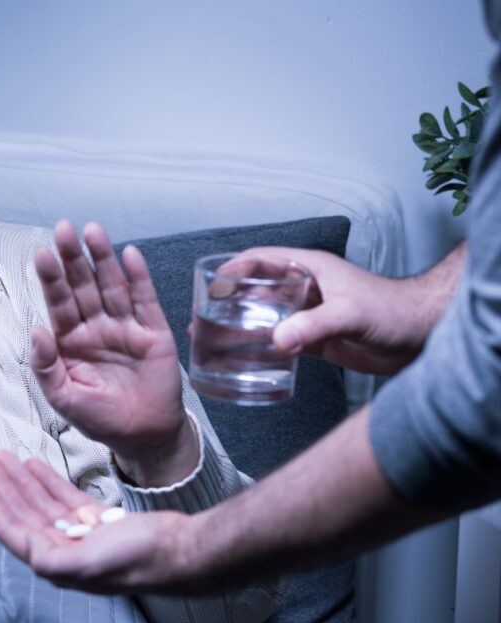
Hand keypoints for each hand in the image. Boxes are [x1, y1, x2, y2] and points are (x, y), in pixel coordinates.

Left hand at [0, 452, 197, 594]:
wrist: (181, 551)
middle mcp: (64, 549)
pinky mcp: (97, 521)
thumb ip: (53, 559)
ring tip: (2, 457)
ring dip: (20, 479)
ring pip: (40, 502)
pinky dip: (48, 480)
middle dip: (2, 486)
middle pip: (22, 512)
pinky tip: (34, 464)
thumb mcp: (91, 563)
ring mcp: (80, 534)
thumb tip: (25, 545)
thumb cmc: (141, 560)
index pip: (13, 531)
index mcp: (57, 563)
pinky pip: (63, 497)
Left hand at [34, 220, 195, 484]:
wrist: (143, 437)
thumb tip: (36, 329)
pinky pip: (145, 300)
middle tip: (64, 229)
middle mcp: (96, 327)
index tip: (42, 253)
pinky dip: (138, 277)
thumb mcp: (63, 398)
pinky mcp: (153, 331)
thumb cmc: (99, 418)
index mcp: (70, 340)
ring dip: (103, 258)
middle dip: (73, 258)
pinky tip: (129, 254)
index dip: (51, 278)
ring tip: (93, 231)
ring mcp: (125, 326)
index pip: (58, 302)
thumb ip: (46, 366)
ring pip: (111, 285)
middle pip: (82, 285)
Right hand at [226, 247, 455, 374]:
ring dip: (241, 326)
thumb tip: (280, 340)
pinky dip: (261, 347)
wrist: (422, 335)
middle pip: (256, 290)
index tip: (211, 284)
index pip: (260, 260)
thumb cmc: (395, 310)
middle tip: (203, 319)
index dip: (233, 269)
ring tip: (214, 341)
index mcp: (309, 268)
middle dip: (228, 302)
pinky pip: (280, 340)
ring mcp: (309, 313)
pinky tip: (247, 359)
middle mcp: (305, 288)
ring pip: (265, 316)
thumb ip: (315, 326)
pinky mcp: (316, 337)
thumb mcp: (351, 314)